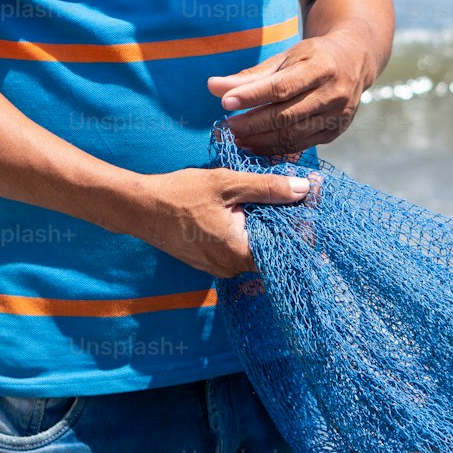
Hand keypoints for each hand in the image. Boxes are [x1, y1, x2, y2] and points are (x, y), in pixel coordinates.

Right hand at [128, 166, 309, 278]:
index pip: (286, 247)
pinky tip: (250, 210)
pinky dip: (249, 231)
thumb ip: (268, 188)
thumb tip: (304, 189)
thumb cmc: (181, 194)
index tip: (313, 202)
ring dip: (267, 226)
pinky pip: (240, 249)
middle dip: (287, 223)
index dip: (303, 225)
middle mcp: (231, 267)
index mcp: (240, 253)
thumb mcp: (228, 184)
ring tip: (274, 199)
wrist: (139, 208)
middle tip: (298, 195)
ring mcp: (219, 267)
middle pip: (273, 248)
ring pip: (256, 248)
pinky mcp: (210, 261)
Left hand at [207, 33, 369, 154]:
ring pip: (293, 135)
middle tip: (227, 127)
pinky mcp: (335, 132)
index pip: (282, 87)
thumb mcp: (285, 59)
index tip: (225, 102)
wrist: (354, 61)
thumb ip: (250, 76)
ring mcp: (337, 115)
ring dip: (261, 140)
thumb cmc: (312, 57)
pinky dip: (276, 149)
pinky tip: (256, 145)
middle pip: (286, 115)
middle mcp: (334, 93)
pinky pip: (301, 145)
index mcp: (321, 67)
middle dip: (253, 123)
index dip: (252, 96)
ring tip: (237, 138)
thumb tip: (212, 86)